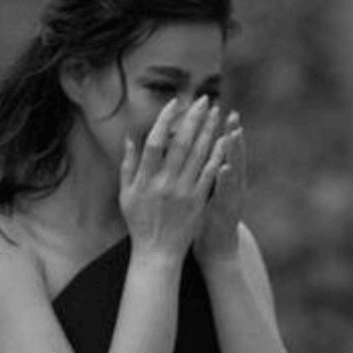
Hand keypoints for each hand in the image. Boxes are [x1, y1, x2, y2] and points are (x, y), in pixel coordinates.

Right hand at [119, 96, 225, 262]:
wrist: (157, 252)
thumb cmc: (139, 223)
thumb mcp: (126, 195)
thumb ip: (128, 166)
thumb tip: (131, 139)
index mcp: (144, 178)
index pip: (155, 141)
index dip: (165, 120)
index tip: (176, 102)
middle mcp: (163, 182)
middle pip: (181, 143)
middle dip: (193, 119)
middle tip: (204, 99)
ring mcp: (182, 192)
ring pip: (198, 155)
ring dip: (209, 131)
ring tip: (217, 112)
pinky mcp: (197, 202)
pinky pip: (209, 175)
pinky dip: (217, 157)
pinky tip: (225, 140)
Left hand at [197, 111, 245, 263]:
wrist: (218, 250)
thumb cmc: (206, 220)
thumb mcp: (206, 192)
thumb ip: (203, 172)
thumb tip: (197, 152)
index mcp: (223, 180)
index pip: (224, 151)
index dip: (225, 132)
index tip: (224, 112)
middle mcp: (231, 186)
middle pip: (233, 156)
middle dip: (233, 136)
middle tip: (233, 116)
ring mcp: (231, 198)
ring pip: (234, 171)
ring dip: (233, 153)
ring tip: (232, 135)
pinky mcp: (226, 210)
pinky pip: (225, 192)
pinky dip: (226, 180)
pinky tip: (224, 167)